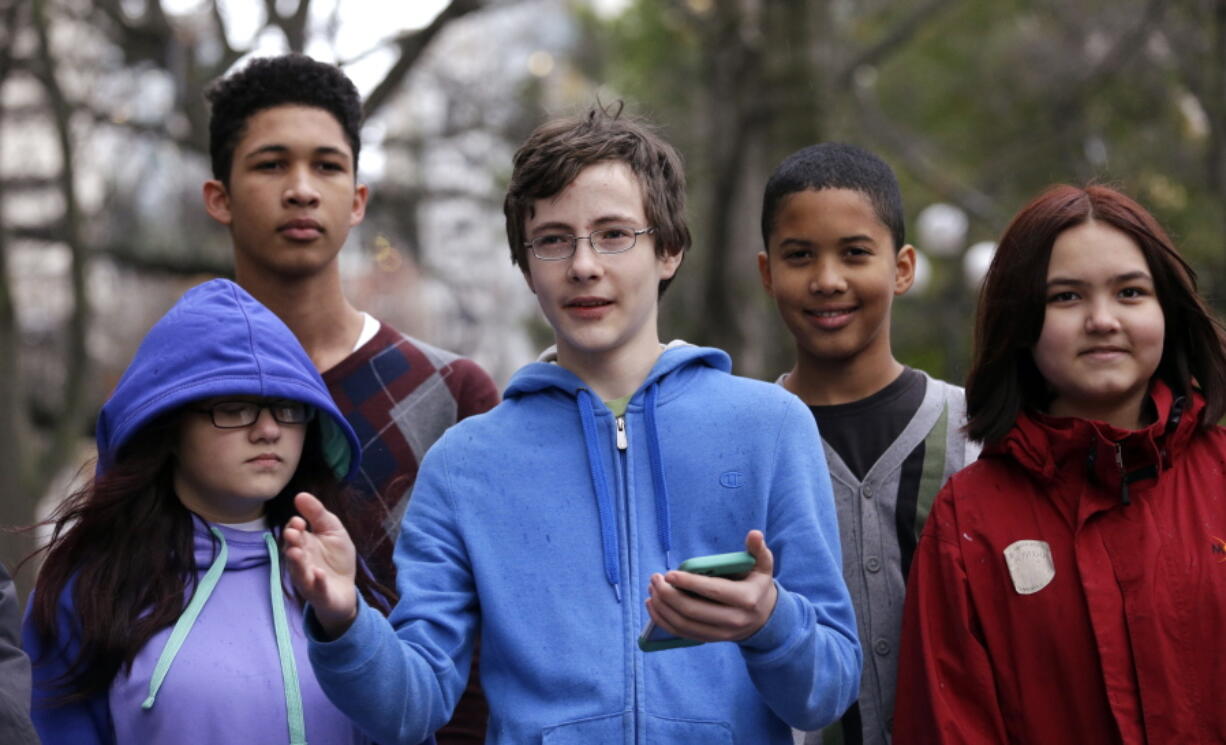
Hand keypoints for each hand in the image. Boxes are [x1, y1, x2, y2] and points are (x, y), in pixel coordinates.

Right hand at [283, 492, 358, 639]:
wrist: (345, 588)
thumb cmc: (336, 557)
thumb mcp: (332, 530)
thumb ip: (317, 514)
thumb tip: (300, 495)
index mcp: (304, 544)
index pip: (293, 533)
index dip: (294, 527)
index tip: (299, 521)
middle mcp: (301, 561)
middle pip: (292, 550)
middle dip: (292, 542)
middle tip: (292, 533)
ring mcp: (309, 578)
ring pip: (299, 571)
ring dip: (297, 562)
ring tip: (296, 553)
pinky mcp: (319, 593)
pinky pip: (316, 589)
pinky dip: (317, 582)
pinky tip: (319, 574)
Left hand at [645, 530, 777, 642]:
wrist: (764, 617)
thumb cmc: (757, 584)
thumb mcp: (763, 565)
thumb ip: (758, 549)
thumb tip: (754, 533)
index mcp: (746, 599)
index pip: (713, 591)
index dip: (689, 583)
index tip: (669, 574)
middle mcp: (734, 620)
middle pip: (693, 611)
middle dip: (668, 595)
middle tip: (655, 579)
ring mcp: (721, 633)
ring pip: (684, 624)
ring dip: (662, 608)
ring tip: (652, 589)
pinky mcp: (710, 639)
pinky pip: (682, 633)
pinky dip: (663, 621)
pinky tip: (653, 606)